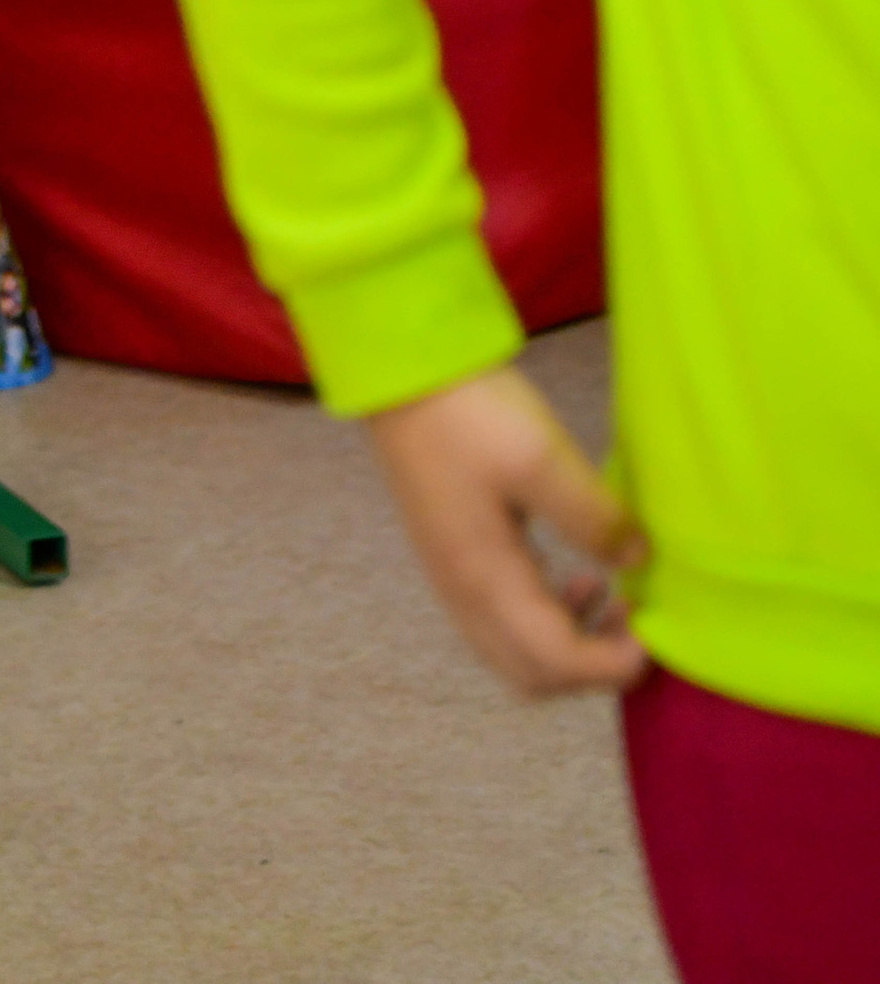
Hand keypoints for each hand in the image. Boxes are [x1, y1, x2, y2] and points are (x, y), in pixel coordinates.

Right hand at [367, 365, 648, 699]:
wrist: (401, 377)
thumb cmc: (470, 416)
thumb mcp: (542, 458)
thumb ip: (594, 517)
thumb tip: (638, 562)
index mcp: (487, 581)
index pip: (557, 662)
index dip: (613, 662)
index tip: (653, 630)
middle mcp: (464, 596)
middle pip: (533, 675)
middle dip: (591, 667)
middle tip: (631, 620)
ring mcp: (453, 579)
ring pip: (516, 652)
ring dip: (568, 645)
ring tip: (606, 593)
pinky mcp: (453, 558)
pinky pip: (503, 622)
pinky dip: (544, 620)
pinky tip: (568, 572)